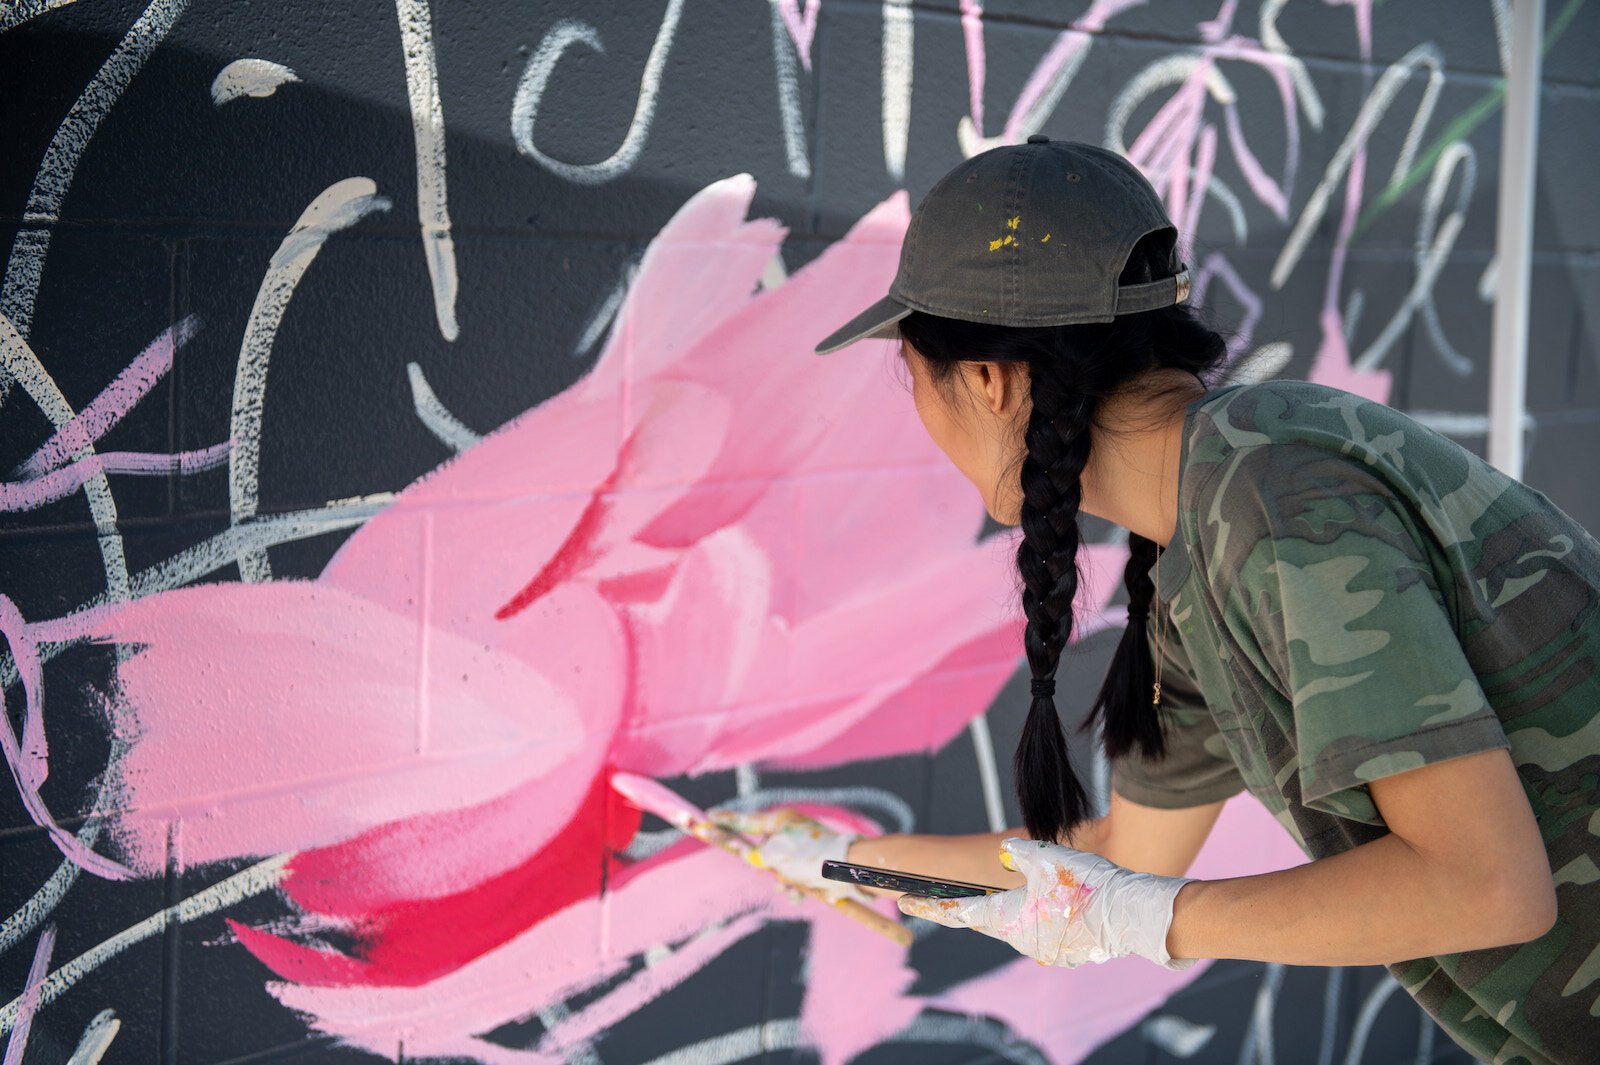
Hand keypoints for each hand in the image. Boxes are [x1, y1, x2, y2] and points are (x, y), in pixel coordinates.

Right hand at [705, 806, 865, 901]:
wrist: (847, 870)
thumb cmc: (807, 859)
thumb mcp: (771, 856)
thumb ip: (753, 854)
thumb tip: (752, 855)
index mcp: (779, 820)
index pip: (744, 820)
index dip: (724, 821)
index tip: (708, 817)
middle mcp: (792, 829)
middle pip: (765, 849)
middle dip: (766, 867)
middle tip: (772, 873)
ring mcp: (805, 844)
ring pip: (781, 866)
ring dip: (782, 881)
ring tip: (790, 889)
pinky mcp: (816, 861)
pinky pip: (796, 875)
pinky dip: (795, 885)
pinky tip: (800, 894)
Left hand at [897, 837, 1195, 968]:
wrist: (1131, 914)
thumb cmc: (1085, 882)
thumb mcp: (1045, 856)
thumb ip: (1018, 853)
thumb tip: (1006, 850)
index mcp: (1007, 916)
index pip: (957, 911)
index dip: (929, 905)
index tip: (904, 901)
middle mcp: (1020, 938)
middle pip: (984, 920)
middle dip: (965, 908)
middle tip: (941, 897)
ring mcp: (1044, 949)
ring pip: (1015, 927)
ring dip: (1007, 913)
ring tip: (1003, 897)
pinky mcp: (1067, 952)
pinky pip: (1043, 934)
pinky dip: (1038, 921)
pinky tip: (1050, 907)